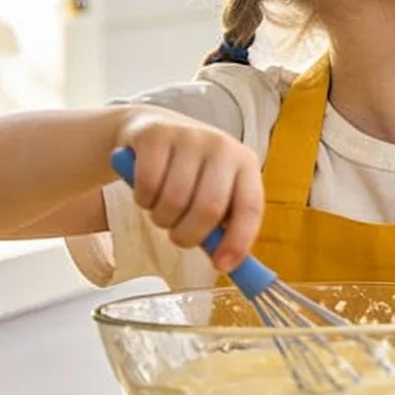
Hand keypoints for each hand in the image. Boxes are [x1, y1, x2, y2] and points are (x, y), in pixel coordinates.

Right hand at [114, 112, 261, 273]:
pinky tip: (147, 193)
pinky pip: (147, 185)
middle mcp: (222, 146)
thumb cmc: (192, 172)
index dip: (238, 241)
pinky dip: (143, 200)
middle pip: (209, 208)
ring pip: (174, 200)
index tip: (222, 266)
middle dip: (188, 235)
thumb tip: (226, 263)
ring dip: (162, 219)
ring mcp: (189, 137)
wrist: (156, 128)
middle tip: (178, 238)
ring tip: (163, 210)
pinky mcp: (155, 135)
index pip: (250, 207)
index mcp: (245, 163)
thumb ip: (222, 225)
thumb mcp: (215, 192)